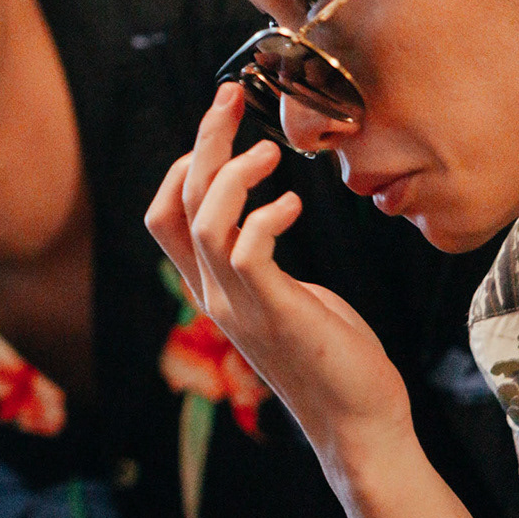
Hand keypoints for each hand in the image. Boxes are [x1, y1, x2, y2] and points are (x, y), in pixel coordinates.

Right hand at [146, 84, 413, 476]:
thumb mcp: (287, 296)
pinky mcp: (274, 310)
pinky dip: (266, 214)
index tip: (221, 130)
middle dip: (203, 141)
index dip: (182, 166)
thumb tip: (262, 223)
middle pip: (180, 202)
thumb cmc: (332, 356)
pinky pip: (247, 248)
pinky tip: (297, 204)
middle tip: (231, 96)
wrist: (355, 421)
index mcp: (211, 288)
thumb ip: (262, 262)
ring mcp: (238, 304)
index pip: (163, 215)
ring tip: (273, 149)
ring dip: (234, 172)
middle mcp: (213, 293)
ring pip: (205, 218)